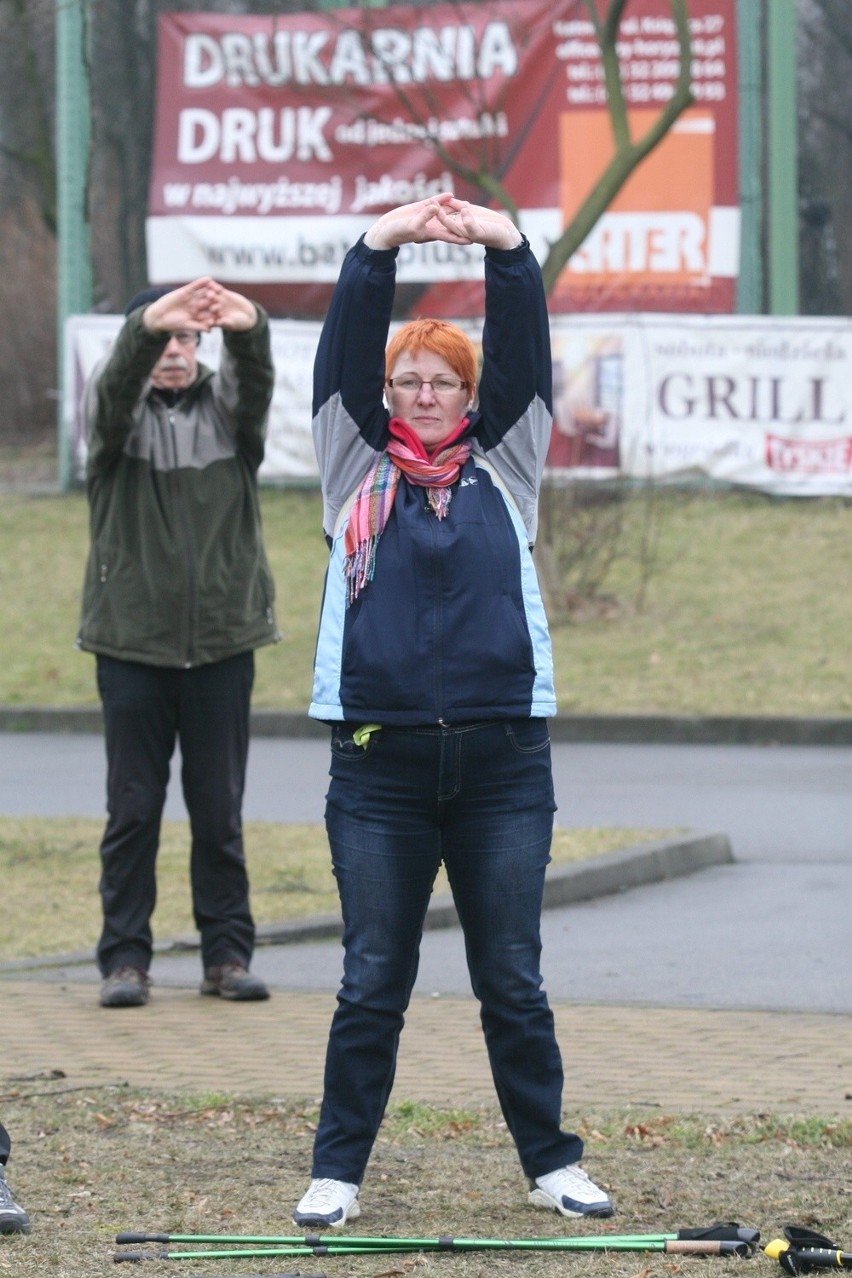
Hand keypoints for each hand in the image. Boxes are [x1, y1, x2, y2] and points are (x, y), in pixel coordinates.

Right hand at [142, 278, 256, 333]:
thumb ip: (197, 327)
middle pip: (208, 303)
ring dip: (211, 289)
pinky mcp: (186, 291)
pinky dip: (201, 282)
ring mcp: (192, 299)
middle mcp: (197, 307)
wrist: (159, 316)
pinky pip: (195, 286)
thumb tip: (210, 331)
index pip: (209, 314)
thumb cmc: (172, 324)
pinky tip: (208, 279)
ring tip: (218, 286)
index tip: (224, 312)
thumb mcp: (186, 325)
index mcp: (198, 316)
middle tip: (224, 298)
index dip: (216, 313)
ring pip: (203, 293)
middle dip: (215, 300)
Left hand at [207, 283, 257, 330]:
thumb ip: (225, 323)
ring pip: (211, 296)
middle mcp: (213, 308)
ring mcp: (217, 300)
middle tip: (203, 303)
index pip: (207, 317)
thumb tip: (219, 323)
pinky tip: (212, 283)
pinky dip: (215, 286)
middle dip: (206, 304)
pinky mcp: (222, 293)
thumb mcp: (232, 324)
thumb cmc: (239, 323)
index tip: (204, 317)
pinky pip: (217, 289)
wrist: (247, 315)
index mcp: (212, 318)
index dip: (206, 317)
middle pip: (207, 306)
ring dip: (210, 294)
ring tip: (210, 293)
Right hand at [363, 193, 471, 249]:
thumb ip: (425, 216)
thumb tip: (437, 207)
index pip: (450, 235)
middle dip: (462, 221)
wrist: (385, 229)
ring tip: (468, 205)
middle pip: (451, 223)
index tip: (474, 239)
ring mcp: (427, 216)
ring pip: (444, 211)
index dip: (462, 237)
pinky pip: (434, 202)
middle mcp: (432, 225)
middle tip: (477, 218)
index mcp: (432, 233)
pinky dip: (442, 198)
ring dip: (454, 208)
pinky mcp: (420, 208)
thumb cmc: (398, 232)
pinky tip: (450, 194)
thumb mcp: (412, 225)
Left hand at [434, 199, 522, 249]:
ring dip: (445, 203)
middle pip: (446, 216)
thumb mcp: (480, 231)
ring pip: (452, 209)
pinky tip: (448, 195)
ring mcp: (464, 218)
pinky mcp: (470, 211)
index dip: (439, 215)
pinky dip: (454, 201)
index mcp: (459, 232)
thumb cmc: (492, 235)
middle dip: (438, 209)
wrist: (503, 232)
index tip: (434, 207)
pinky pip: (459, 205)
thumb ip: (470, 224)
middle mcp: (459, 226)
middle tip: (430, 199)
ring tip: (436, 195)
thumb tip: (463, 212)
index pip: (446, 223)